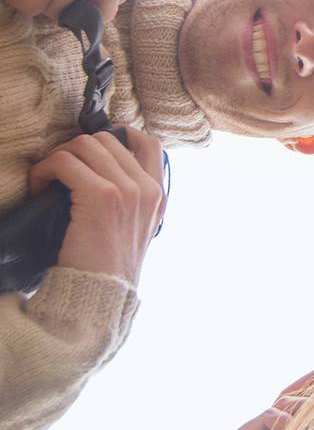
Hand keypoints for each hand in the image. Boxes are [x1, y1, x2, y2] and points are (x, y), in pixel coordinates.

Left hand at [28, 128, 164, 282]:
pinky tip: (38, 187)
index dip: (117, 134)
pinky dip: (45, 169)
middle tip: (58, 171)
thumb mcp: (133, 229)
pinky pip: (66, 162)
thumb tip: (100, 168)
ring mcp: (127, 190)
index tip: (91, 149)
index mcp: (158, 195)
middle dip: (76, 148)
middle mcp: (147, 188)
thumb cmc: (107, 265)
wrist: (100, 295)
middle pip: (107, 139)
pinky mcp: (101, 196)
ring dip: (58, 156)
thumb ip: (130, 198)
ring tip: (46, 179)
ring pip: (85, 144)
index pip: (148, 142)